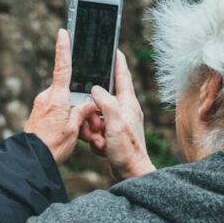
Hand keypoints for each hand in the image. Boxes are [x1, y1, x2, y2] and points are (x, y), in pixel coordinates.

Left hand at [24, 29, 96, 163]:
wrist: (31, 159)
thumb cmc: (52, 145)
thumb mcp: (73, 129)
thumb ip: (82, 112)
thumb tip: (88, 104)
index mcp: (57, 97)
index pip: (62, 67)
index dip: (63, 48)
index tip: (63, 32)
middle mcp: (47, 97)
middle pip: (68, 90)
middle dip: (79, 102)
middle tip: (85, 123)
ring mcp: (41, 105)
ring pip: (63, 102)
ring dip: (72, 114)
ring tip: (77, 134)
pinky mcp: (38, 113)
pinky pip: (56, 110)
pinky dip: (65, 119)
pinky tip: (68, 135)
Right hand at [80, 50, 155, 180]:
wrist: (132, 174)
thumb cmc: (127, 150)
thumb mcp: (115, 124)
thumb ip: (106, 103)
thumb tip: (96, 89)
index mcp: (128, 103)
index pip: (122, 76)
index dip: (117, 61)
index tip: (113, 48)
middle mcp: (125, 110)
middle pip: (102, 98)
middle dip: (92, 108)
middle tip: (93, 123)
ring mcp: (119, 123)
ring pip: (96, 115)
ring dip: (92, 126)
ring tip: (97, 139)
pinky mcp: (113, 135)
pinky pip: (97, 129)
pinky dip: (94, 138)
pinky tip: (99, 147)